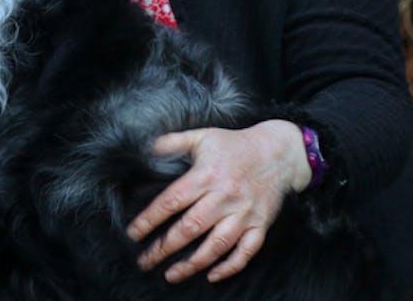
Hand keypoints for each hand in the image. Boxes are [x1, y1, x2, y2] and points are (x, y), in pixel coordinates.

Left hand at [125, 120, 311, 283]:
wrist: (280, 152)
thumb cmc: (234, 144)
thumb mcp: (201, 136)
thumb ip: (171, 142)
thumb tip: (143, 149)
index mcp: (206, 174)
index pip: (172, 201)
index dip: (150, 219)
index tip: (133, 233)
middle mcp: (225, 196)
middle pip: (191, 227)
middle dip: (165, 247)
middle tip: (145, 261)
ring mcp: (244, 213)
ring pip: (217, 245)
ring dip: (193, 263)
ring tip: (171, 274)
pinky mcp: (260, 225)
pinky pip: (246, 251)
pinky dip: (230, 266)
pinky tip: (212, 275)